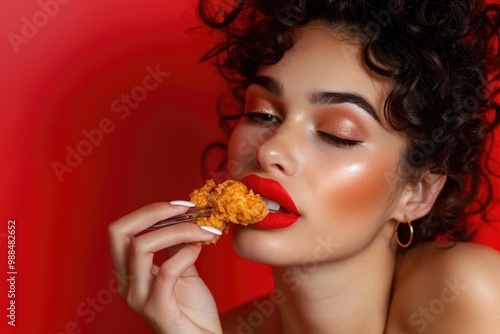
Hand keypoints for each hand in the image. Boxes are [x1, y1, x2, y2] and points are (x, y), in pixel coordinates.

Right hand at [108, 202, 222, 333]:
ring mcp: (138, 297)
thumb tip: (180, 219)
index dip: (150, 211)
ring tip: (203, 230)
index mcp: (129, 272)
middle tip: (187, 209)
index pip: (121, 230)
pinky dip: (185, 253)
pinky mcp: (156, 309)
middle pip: (119, 233)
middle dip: (153, 212)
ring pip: (141, 246)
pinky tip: (200, 249)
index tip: (182, 206)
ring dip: (178, 230)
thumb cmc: (193, 311)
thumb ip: (175, 248)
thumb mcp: (183, 271)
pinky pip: (166, 271)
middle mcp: (127, 283)